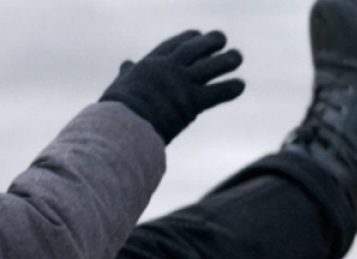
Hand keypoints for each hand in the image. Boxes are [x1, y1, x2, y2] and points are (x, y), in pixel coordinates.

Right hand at [100, 30, 244, 144]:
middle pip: (197, 48)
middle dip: (211, 42)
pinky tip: (239, 86)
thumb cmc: (116, 111)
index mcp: (151, 64)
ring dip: (227, 60)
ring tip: (236, 57)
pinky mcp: (192, 101)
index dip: (189, 38)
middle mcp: (170, 69)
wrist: (123, 126)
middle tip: (221, 39)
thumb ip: (127, 74)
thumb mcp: (120, 85)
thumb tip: (126, 63)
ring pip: (213, 66)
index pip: (175, 44)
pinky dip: (231, 88)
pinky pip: (218, 92)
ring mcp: (182, 83)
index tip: (198, 35)